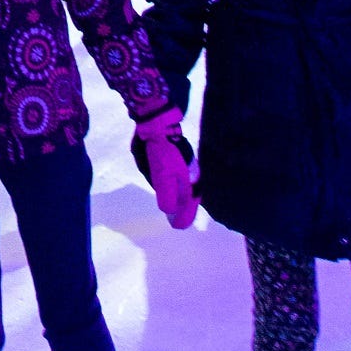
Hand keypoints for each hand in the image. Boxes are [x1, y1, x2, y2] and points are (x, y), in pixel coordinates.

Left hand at [132, 108, 198, 227]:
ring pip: (185, 188)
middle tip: (178, 221)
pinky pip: (179, 179)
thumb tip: (171, 213)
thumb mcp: (163, 177)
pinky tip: (170, 186)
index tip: (178, 227)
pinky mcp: (178, 159)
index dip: (185, 217)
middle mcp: (192, 175)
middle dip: (185, 209)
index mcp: (191, 181)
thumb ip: (168, 196)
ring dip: (181, 198)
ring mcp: (186, 166)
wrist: (158, 124)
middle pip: (190, 197)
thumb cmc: (162, 152)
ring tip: (175, 208)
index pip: (191, 205)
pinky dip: (176, 187)